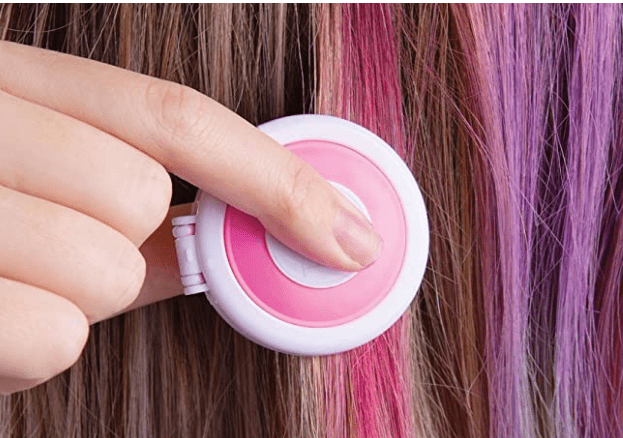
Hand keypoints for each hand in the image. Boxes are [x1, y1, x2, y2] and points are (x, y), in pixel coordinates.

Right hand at [0, 41, 381, 393]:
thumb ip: (126, 193)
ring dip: (84, 292)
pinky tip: (3, 313)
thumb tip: (223, 232)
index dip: (275, 176)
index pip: (176, 116)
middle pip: (142, 195)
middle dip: (131, 241)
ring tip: (22, 276)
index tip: (345, 230)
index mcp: (13, 83)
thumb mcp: (32, 169)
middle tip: (70, 243)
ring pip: (110, 272)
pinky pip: (57, 337)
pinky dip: (39, 343)